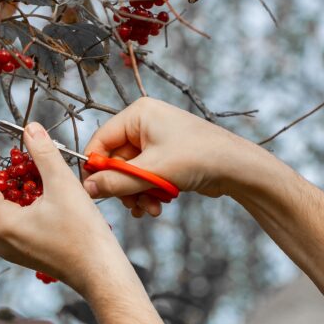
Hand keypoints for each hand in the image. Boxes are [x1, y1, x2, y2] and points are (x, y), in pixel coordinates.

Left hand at [0, 122, 130, 293]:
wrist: (101, 272)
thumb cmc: (83, 232)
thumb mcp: (63, 185)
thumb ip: (44, 154)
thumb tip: (30, 128)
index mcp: (3, 225)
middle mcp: (1, 242)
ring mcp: (12, 253)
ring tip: (7, 187)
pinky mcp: (26, 256)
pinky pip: (2, 237)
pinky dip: (4, 217)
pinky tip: (29, 201)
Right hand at [82, 97, 252, 216]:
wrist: (237, 167)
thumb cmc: (197, 158)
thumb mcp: (152, 172)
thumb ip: (116, 182)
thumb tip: (87, 189)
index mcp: (138, 114)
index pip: (100, 141)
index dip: (95, 168)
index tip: (93, 192)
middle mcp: (144, 124)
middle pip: (115, 161)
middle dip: (124, 187)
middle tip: (131, 206)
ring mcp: (156, 141)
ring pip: (130, 174)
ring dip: (136, 194)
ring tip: (149, 209)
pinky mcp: (165, 158)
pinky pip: (145, 177)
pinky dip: (148, 193)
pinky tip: (157, 206)